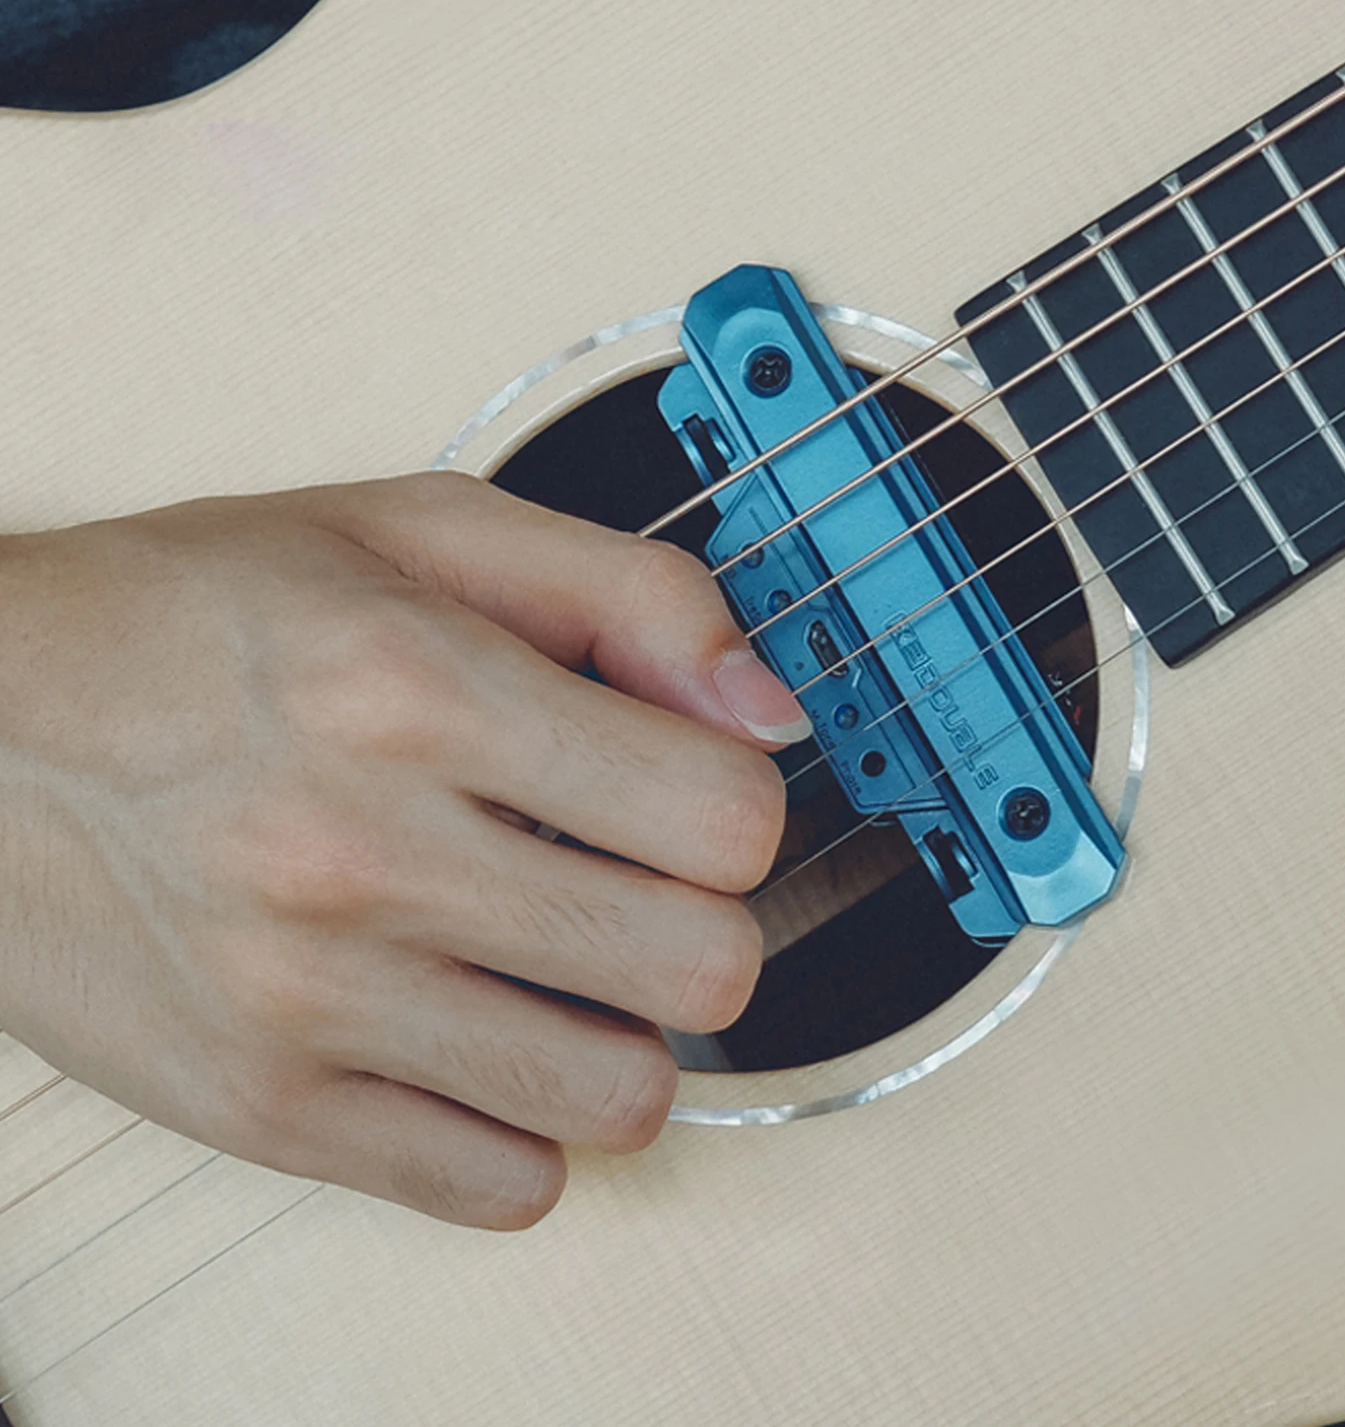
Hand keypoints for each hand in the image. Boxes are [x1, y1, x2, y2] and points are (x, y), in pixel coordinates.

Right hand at [0, 472, 805, 1227]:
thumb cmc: (199, 616)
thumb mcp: (422, 531)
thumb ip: (629, 595)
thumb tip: (770, 711)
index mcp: (418, 686)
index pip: (725, 817)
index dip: (742, 804)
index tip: (696, 794)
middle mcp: (359, 853)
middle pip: (703, 971)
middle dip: (707, 925)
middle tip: (642, 886)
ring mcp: (304, 1002)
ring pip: (621, 1099)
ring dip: (627, 1034)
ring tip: (564, 966)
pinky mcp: (260, 1109)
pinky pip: (501, 1188)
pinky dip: (524, 1124)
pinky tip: (482, 1038)